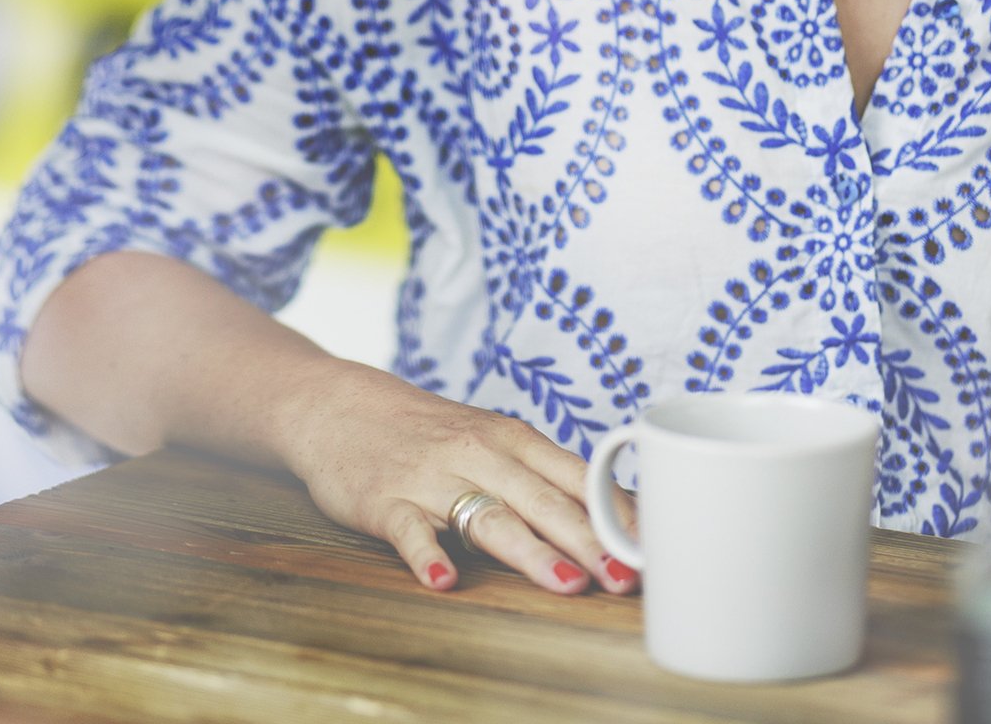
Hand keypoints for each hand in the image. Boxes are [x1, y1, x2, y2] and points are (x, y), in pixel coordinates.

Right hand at [270, 359, 636, 598]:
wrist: (338, 404)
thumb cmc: (429, 431)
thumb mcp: (489, 440)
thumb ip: (541, 477)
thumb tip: (614, 517)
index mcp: (510, 439)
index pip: (576, 477)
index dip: (615, 514)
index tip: (652, 548)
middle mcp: (478, 455)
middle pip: (543, 501)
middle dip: (590, 542)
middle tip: (627, 578)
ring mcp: (430, 478)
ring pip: (488, 516)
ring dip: (531, 552)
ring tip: (566, 585)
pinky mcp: (385, 501)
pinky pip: (410, 530)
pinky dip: (426, 555)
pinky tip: (444, 580)